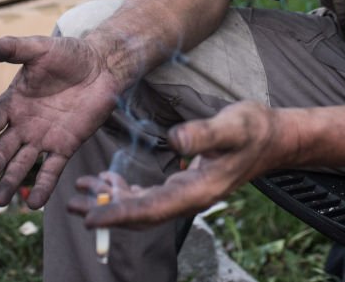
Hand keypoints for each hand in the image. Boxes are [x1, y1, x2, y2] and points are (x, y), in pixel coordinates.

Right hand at [0, 34, 122, 207]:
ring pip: (21, 165)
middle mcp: (23, 124)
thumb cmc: (68, 54)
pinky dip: (44, 186)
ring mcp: (44, 138)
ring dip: (9, 183)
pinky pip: (51, 170)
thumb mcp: (38, 48)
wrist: (102, 65)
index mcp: (11, 103)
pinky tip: (34, 204)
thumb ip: (10, 49)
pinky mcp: (66, 146)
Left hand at [67, 101, 290, 227]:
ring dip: (110, 200)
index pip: (151, 210)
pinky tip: (106, 181)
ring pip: (141, 205)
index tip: (91, 219)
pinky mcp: (183, 183)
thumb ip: (203, 133)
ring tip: (80, 192)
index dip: (119, 215)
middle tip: (72, 206)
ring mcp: (186, 193)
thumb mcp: (231, 125)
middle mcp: (189, 197)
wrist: (273, 137)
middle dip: (105, 211)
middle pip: (140, 213)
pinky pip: (148, 194)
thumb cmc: (254, 129)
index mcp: (198, 190)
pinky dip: (125, 190)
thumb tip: (174, 138)